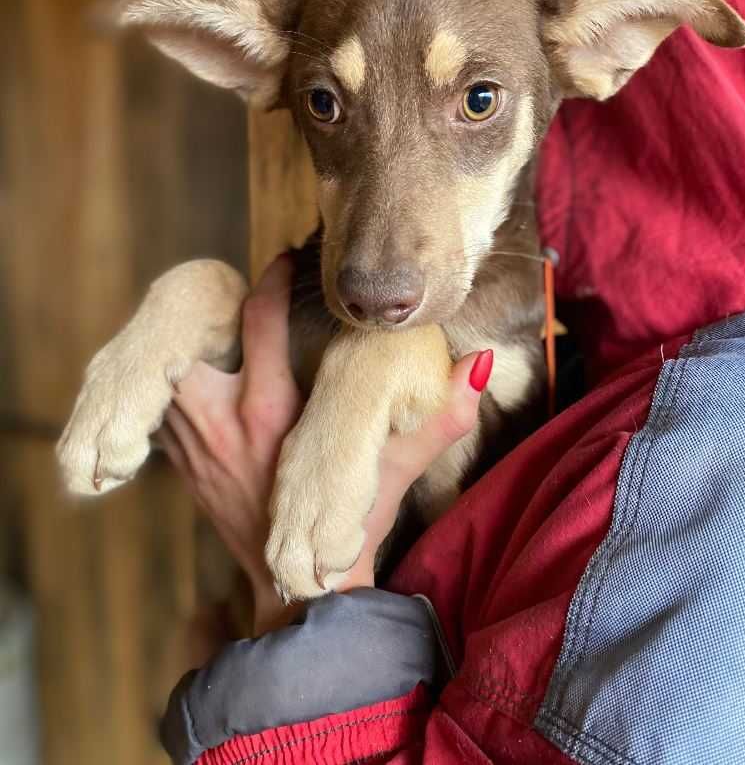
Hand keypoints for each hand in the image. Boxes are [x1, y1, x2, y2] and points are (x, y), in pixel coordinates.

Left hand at [156, 255, 489, 632]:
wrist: (298, 586)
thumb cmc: (351, 522)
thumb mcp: (398, 468)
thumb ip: (441, 417)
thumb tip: (479, 363)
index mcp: (272, 413)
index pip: (261, 323)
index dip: (272, 282)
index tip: (285, 261)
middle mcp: (223, 422)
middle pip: (190, 337)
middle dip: (206, 305)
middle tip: (230, 284)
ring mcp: (193, 444)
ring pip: (168, 369)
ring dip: (189, 339)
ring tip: (216, 318)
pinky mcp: (181, 463)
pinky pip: (163, 405)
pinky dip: (175, 378)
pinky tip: (199, 367)